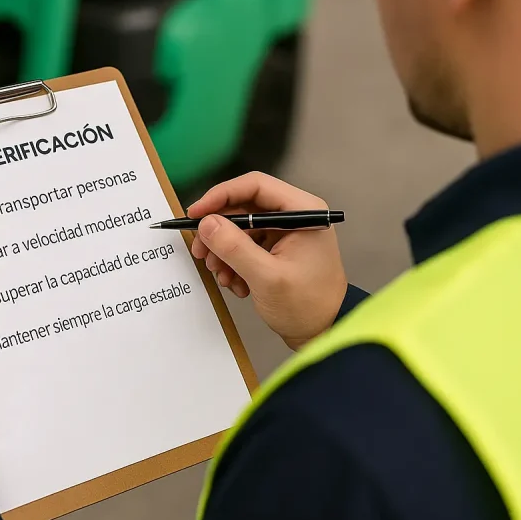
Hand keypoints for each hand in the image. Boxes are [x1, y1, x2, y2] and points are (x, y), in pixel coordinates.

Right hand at [188, 172, 348, 350]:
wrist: (325, 334)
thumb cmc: (307, 306)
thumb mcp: (267, 277)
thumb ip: (235, 248)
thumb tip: (206, 223)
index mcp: (303, 210)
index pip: (255, 186)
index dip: (220, 195)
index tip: (195, 214)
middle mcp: (296, 215)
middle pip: (244, 207)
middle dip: (219, 231)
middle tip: (200, 251)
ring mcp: (286, 233)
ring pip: (241, 228)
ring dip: (224, 251)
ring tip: (220, 274)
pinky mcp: (278, 249)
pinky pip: (246, 246)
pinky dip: (234, 263)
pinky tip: (236, 283)